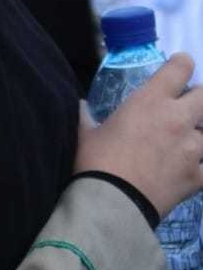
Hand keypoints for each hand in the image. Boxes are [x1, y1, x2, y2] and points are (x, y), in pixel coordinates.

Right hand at [75, 53, 202, 217]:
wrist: (109, 204)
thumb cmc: (94, 162)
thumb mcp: (84, 135)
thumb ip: (86, 117)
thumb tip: (79, 105)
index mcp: (151, 101)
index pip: (181, 68)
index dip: (181, 65)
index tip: (178, 70)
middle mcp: (178, 119)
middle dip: (198, 99)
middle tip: (187, 108)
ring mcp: (192, 149)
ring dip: (200, 137)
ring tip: (187, 145)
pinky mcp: (197, 177)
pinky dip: (201, 170)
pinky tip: (193, 173)